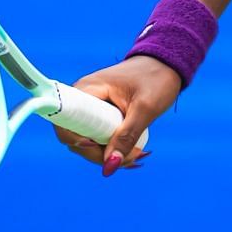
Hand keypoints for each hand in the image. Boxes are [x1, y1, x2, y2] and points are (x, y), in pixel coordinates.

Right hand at [53, 54, 183, 176]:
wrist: (167, 64)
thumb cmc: (156, 79)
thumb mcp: (145, 109)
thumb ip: (127, 137)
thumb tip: (109, 168)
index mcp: (87, 90)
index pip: (64, 123)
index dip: (76, 142)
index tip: (99, 147)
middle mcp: (83, 98)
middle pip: (76, 138)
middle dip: (99, 154)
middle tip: (130, 159)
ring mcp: (91, 107)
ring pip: (88, 141)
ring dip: (108, 154)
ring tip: (136, 156)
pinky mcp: (101, 114)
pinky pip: (98, 136)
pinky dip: (112, 148)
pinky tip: (131, 153)